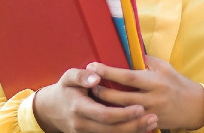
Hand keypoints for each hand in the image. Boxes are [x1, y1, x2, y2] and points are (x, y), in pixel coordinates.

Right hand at [33, 66, 158, 132]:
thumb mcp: (68, 77)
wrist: (50, 110)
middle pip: (112, 130)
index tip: (140, 106)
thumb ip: (81, 76)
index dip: (123, 113)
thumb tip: (96, 77)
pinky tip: (142, 129)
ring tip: (153, 123)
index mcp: (78, 107)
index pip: (104, 114)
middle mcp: (82, 125)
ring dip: (134, 132)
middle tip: (153, 117)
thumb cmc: (64, 89)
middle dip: (134, 125)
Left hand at [87, 56, 203, 130]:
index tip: (93, 66)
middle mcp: (153, 98)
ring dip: (105, 106)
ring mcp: (151, 113)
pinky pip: (129, 122)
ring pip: (123, 112)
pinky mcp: (150, 124)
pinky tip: (104, 112)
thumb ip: (144, 60)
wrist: (194, 106)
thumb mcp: (163, 67)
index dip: (109, 72)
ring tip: (91, 98)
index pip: (128, 77)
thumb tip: (124, 49)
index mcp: (155, 81)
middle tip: (87, 84)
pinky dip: (116, 117)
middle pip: (121, 97)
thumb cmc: (176, 82)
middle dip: (102, 91)